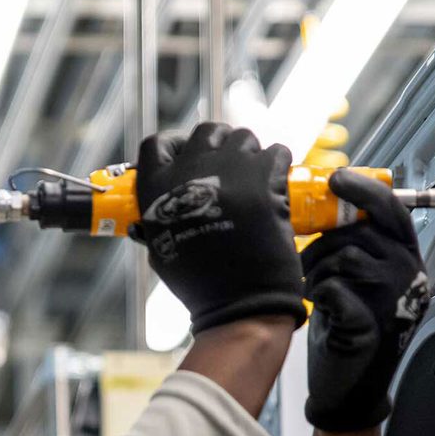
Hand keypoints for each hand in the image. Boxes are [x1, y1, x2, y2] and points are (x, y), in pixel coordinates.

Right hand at [131, 122, 305, 332]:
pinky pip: (276, 151)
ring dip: (250, 153)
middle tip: (229, 166)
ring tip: (254, 179)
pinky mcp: (264, 176)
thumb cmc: (201, 285)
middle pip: (206, 131)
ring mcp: (228, 169)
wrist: (239, 303)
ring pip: (244, 137)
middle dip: (219, 143)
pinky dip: (278, 164)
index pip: (156, 144)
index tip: (188, 155)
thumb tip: (172, 197)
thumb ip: (163, 214)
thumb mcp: (162, 248)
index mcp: (157, 188)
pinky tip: (276, 185)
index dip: (175, 145)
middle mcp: (189, 170)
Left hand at [301, 169, 431, 432]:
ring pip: (345, 258)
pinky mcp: (372, 327)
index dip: (364, 190)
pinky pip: (335, 291)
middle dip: (322, 242)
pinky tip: (320, 308)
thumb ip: (354, 245)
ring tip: (313, 290)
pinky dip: (319, 296)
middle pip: (360, 232)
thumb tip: (326, 202)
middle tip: (306, 262)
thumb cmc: (347, 328)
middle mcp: (410, 276)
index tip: (335, 180)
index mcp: (408, 260)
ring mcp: (395, 302)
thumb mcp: (356, 279)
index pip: (392, 211)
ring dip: (317, 271)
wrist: (349, 391)